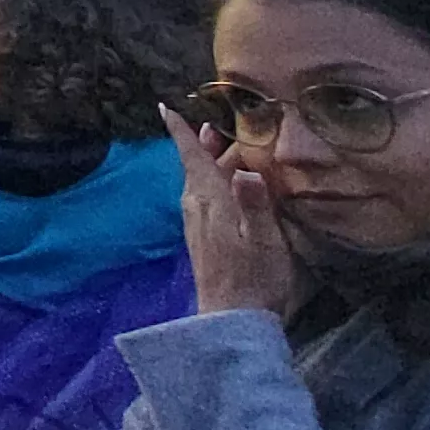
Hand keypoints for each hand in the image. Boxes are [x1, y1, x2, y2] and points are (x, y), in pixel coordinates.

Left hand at [163, 104, 301, 318]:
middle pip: (197, 168)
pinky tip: (229, 189)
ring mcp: (198, 226)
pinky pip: (205, 200)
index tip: (164, 109)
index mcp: (209, 201)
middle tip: (219, 124)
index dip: (180, 133)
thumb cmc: (254, 279)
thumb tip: (244, 169)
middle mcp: (197, 208)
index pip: (191, 158)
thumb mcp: (264, 240)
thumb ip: (255, 203)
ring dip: (212, 164)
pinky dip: (215, 184)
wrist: (233, 321)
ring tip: (225, 147)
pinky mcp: (204, 241)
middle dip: (205, 145)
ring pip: (201, 184)